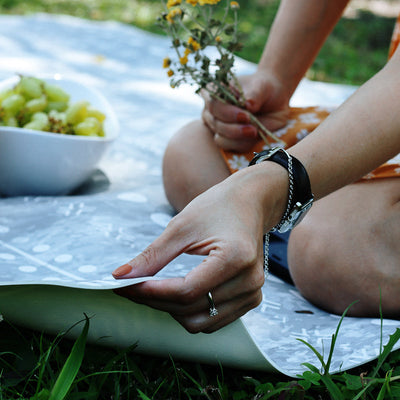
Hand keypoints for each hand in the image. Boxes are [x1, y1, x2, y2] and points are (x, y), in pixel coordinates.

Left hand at [112, 165, 286, 332]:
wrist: (249, 203)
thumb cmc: (217, 207)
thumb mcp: (182, 226)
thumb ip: (153, 256)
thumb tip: (121, 276)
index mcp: (235, 257)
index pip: (186, 291)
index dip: (151, 292)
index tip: (125, 286)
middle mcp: (250, 281)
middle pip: (191, 309)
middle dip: (156, 301)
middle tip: (133, 286)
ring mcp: (253, 293)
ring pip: (200, 322)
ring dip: (171, 310)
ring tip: (155, 290)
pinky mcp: (251, 299)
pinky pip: (213, 320)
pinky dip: (190, 312)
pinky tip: (177, 294)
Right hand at [201, 70, 290, 151]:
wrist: (274, 103)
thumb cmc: (263, 90)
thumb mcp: (261, 86)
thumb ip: (253, 94)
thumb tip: (248, 104)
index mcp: (214, 92)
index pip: (212, 104)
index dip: (226, 112)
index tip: (245, 116)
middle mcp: (211, 111)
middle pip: (215, 123)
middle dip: (233, 128)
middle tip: (252, 128)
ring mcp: (218, 128)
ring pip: (220, 139)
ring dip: (238, 138)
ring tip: (255, 132)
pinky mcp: (228, 141)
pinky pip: (232, 147)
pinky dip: (245, 143)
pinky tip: (256, 136)